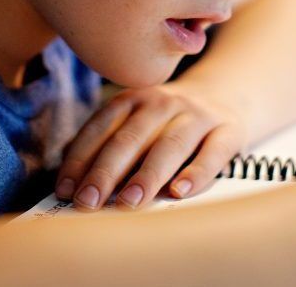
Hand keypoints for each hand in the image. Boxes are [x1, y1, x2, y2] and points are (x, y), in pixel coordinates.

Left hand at [55, 81, 247, 210]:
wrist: (229, 94)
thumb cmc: (171, 121)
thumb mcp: (140, 121)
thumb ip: (109, 144)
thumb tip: (71, 181)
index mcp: (135, 98)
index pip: (101, 128)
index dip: (81, 159)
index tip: (65, 191)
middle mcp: (164, 102)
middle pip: (131, 138)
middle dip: (106, 172)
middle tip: (88, 202)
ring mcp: (198, 115)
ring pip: (169, 145)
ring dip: (147, 174)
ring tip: (129, 202)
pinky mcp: (228, 130)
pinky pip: (212, 152)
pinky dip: (196, 173)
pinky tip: (180, 191)